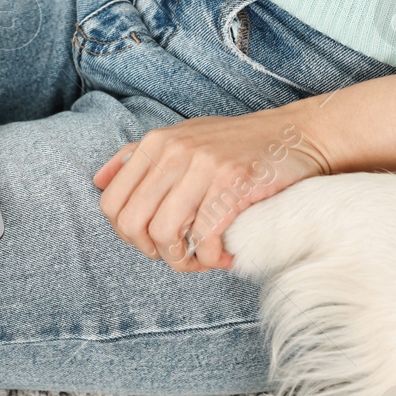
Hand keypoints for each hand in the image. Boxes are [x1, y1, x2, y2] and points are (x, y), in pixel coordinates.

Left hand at [92, 108, 330, 271]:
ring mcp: (203, 167)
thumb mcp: (182, 138)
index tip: (151, 241)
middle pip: (133, 224)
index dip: (126, 234)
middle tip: (177, 255)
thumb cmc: (236, 145)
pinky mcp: (233, 184)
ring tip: (200, 260)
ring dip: (182, 260)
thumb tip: (98, 181)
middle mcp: (174, 151)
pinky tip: (224, 257)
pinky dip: (212, 258)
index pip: (111, 203)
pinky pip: (205, 237)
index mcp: (155, 143)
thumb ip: (138, 157)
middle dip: (152, 251)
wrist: (297, 135)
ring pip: (165, 234)